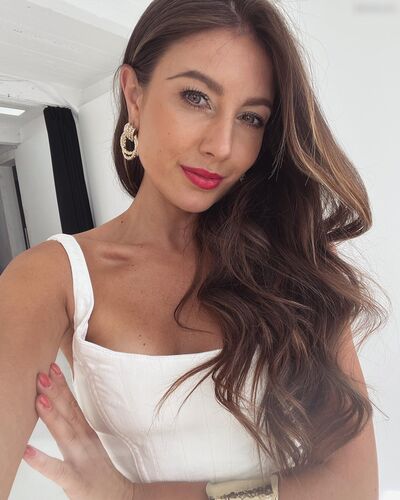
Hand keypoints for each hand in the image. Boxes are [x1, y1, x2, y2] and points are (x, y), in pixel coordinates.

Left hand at [22, 362, 135, 499]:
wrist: (119, 498)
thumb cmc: (99, 473)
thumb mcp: (88, 445)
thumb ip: (75, 426)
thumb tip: (62, 408)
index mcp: (85, 433)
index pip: (73, 405)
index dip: (62, 386)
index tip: (52, 367)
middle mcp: (84, 442)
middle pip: (68, 413)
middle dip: (55, 392)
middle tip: (41, 373)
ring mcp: (81, 460)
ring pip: (65, 435)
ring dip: (51, 416)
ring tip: (38, 399)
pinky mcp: (76, 481)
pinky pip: (58, 471)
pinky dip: (42, 461)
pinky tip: (27, 452)